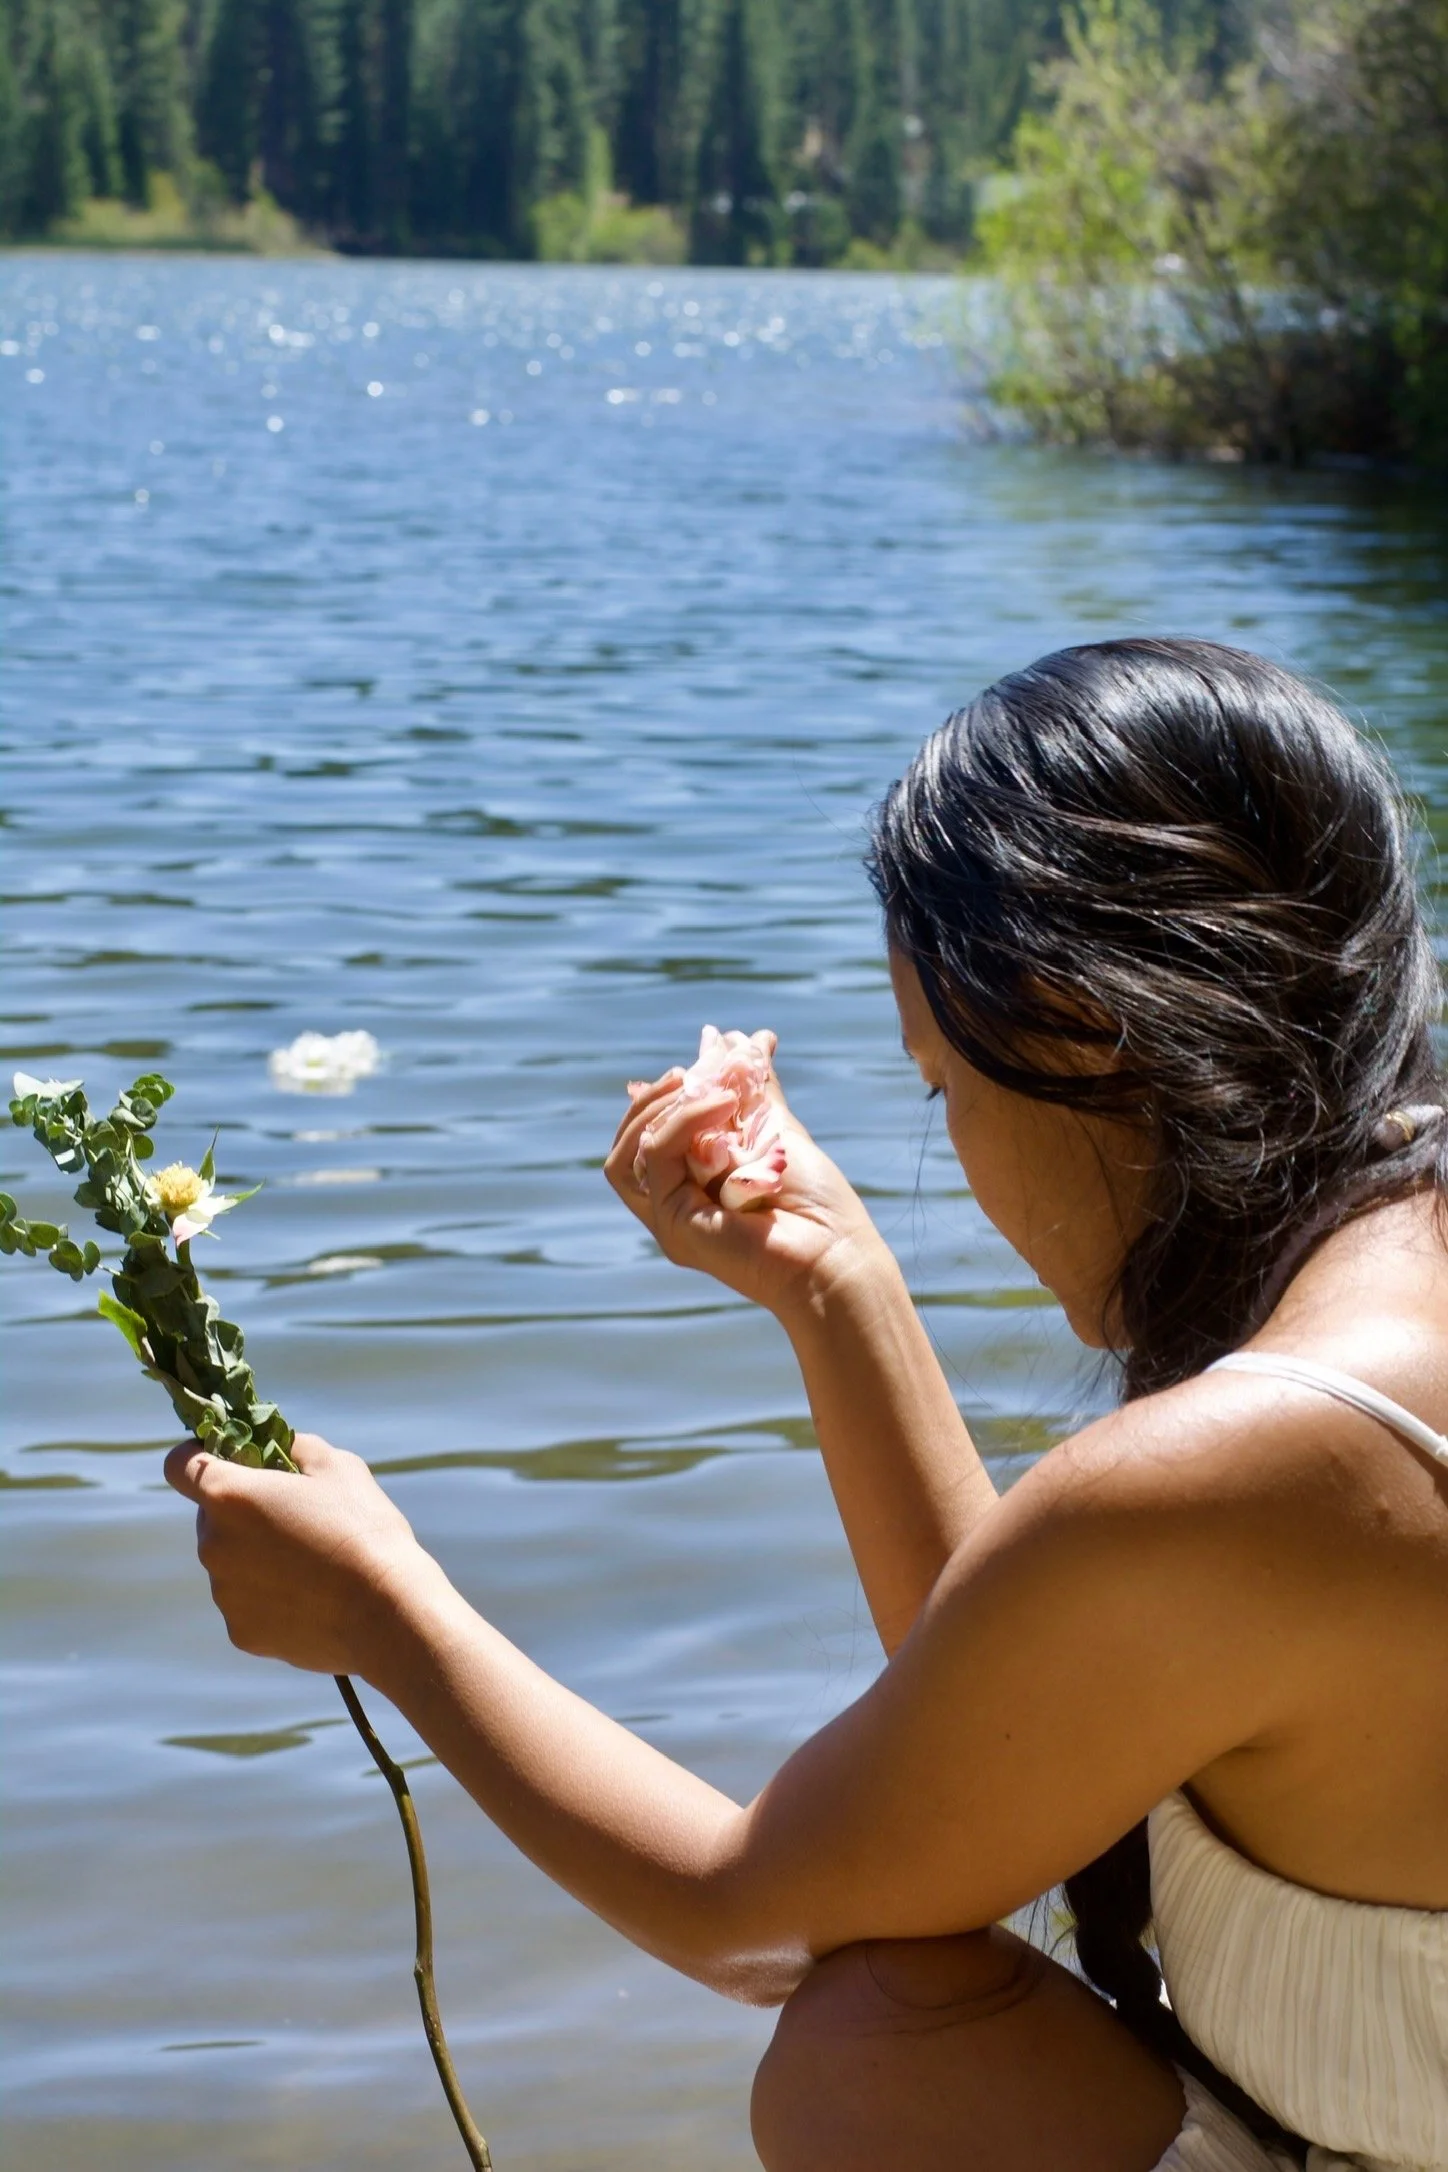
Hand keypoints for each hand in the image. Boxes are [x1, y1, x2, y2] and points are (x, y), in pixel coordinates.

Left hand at [164, 1432, 435, 1675]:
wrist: (386, 1612)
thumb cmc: (362, 1529)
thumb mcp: (337, 1465)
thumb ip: (294, 1447)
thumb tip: (277, 1447)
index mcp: (229, 1496)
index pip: (178, 1465)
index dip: (196, 1456)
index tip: (226, 1458)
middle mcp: (213, 1545)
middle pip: (212, 1517)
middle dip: (242, 1512)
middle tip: (293, 1515)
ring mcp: (224, 1594)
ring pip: (230, 1563)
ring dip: (256, 1556)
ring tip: (313, 1563)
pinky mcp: (242, 1633)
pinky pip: (247, 1604)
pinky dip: (269, 1598)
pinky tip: (312, 1597)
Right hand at [604, 1034, 883, 1317]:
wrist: (836, 1253)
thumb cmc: (818, 1205)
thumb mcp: (779, 1132)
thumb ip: (756, 1092)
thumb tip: (750, 1038)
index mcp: (692, 1188)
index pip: (649, 1136)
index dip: (664, 1097)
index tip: (703, 1059)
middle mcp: (673, 1206)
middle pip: (627, 1147)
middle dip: (651, 1099)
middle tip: (688, 1069)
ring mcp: (669, 1219)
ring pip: (627, 1154)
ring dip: (656, 1107)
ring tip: (697, 1081)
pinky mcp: (672, 1222)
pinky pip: (657, 1156)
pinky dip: (684, 1120)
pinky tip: (723, 1103)